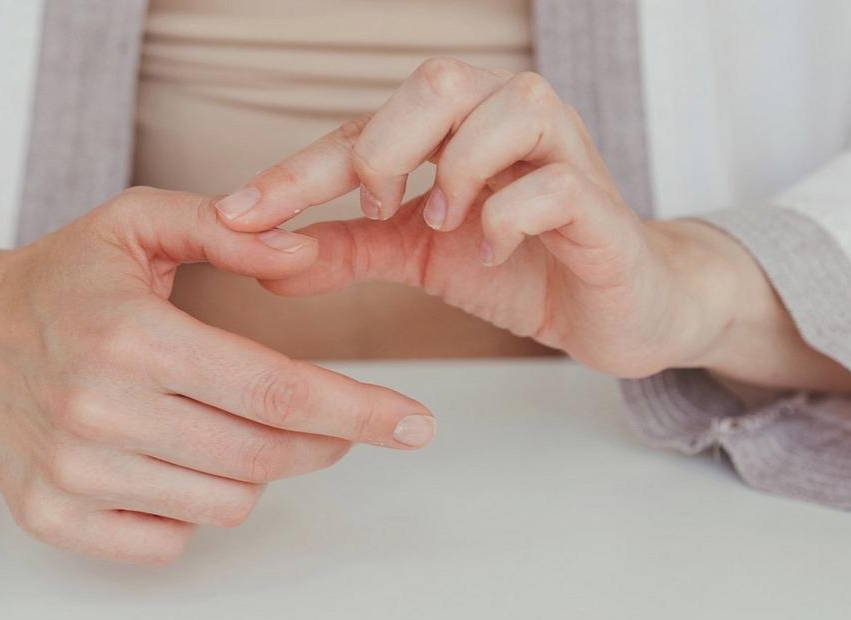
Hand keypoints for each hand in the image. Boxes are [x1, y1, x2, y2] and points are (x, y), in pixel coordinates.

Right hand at [0, 189, 434, 562]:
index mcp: (131, 334)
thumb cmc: (61, 278)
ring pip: (226, 503)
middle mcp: (98, 410)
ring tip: (221, 423)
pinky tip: (169, 461)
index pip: (276, 392)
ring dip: (252, 469)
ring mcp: (72, 474)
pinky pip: (168, 541)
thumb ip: (227, 230)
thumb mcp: (136, 224)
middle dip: (320, 442)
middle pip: (263, 456)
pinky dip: (189, 507)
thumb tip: (306, 254)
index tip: (415, 425)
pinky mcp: (51, 518)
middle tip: (330, 421)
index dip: (360, 411)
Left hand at [214, 57, 752, 379]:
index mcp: (454, 129)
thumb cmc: (518, 266)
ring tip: (441, 224)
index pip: (363, 130)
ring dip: (459, 168)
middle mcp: (507, 122)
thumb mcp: (416, 256)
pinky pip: (555, 185)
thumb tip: (263, 259)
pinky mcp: (599, 203)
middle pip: (441, 80)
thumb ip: (347, 248)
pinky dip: (511, 214)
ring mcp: (561, 155)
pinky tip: (493, 248)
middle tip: (375, 203)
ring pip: (510, 107)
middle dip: (388, 142)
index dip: (296, 172)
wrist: (614, 308)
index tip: (236, 217)